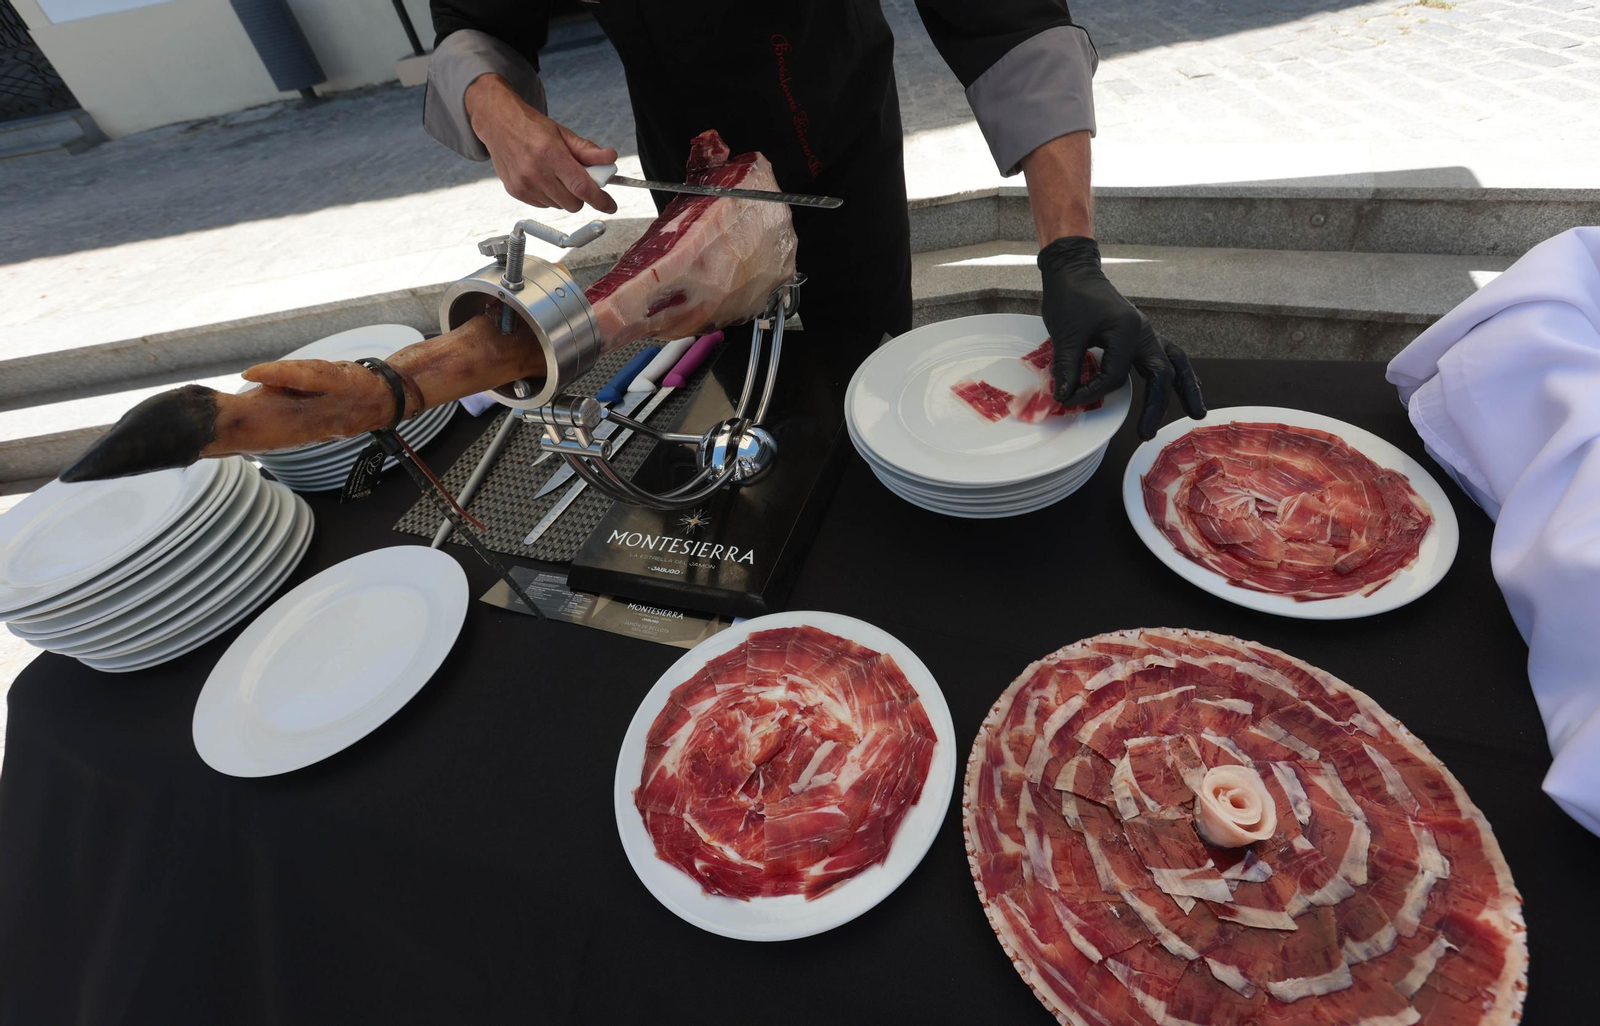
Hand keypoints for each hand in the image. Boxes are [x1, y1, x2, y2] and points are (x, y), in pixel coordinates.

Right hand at [464, 73, 617, 213]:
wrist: (498, 123)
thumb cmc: (530, 127)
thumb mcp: (562, 133)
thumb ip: (587, 150)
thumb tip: (609, 158)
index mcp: (550, 154)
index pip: (581, 186)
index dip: (600, 200)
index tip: (610, 205)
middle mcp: (535, 172)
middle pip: (573, 203)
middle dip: (581, 195)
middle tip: (577, 178)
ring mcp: (524, 185)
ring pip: (559, 206)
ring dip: (564, 195)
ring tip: (554, 173)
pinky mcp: (516, 192)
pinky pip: (544, 205)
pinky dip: (549, 196)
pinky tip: (542, 178)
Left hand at [1039, 236, 1205, 438]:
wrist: (1073, 271)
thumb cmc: (1070, 297)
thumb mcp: (1065, 334)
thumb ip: (1068, 368)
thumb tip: (1065, 398)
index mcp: (1127, 332)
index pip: (1114, 377)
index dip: (1092, 392)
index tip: (1070, 398)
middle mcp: (1144, 332)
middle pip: (1161, 375)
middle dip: (1157, 406)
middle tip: (1146, 434)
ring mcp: (1145, 333)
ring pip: (1175, 363)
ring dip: (1186, 389)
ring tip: (1196, 414)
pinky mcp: (1140, 334)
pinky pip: (1167, 356)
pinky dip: (1175, 374)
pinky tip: (1181, 389)